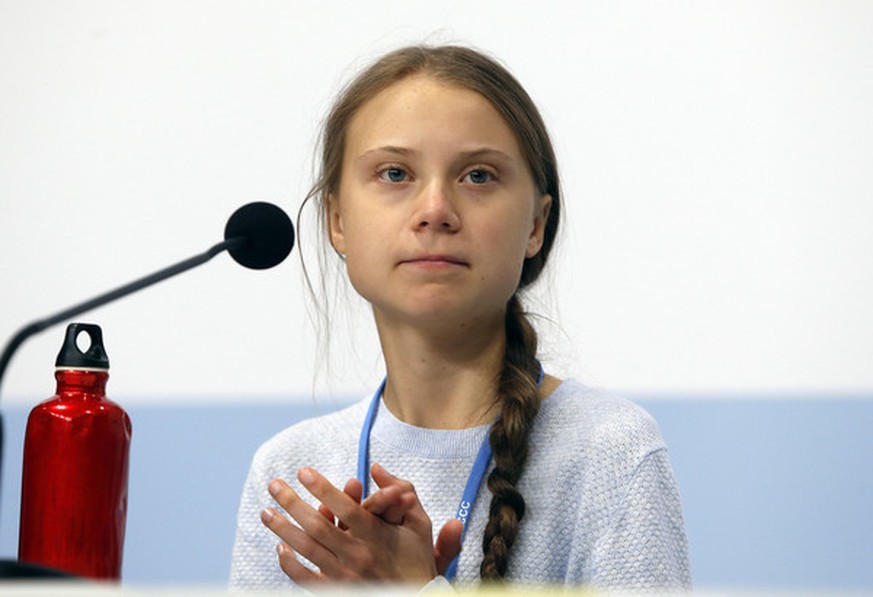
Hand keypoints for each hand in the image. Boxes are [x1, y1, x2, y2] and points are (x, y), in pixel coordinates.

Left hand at [261, 466, 439, 583]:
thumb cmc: (416, 557)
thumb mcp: (418, 522)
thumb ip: (401, 492)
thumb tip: (376, 468)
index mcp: (377, 536)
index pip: (345, 508)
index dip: (323, 488)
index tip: (303, 471)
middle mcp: (358, 556)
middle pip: (318, 526)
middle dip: (292, 503)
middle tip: (274, 484)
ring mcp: (345, 576)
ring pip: (307, 550)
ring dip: (283, 528)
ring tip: (266, 512)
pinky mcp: (337, 591)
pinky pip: (306, 579)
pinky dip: (289, 564)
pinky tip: (280, 548)